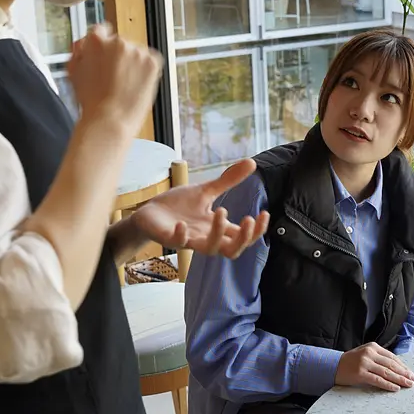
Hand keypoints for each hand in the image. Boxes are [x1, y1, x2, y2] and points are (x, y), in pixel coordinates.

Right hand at [67, 24, 162, 135]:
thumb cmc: (90, 101)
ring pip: (135, 52)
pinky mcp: (153, 62)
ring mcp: (138, 51)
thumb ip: (78, 52)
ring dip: (132, 63)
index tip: (104, 57)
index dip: (101, 45)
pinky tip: (135, 84)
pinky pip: (149, 61)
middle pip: (119, 43)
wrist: (110, 119)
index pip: (100, 31)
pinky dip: (145, 70)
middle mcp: (118, 41)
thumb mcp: (74, 72)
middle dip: (116, 56)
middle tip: (112, 77)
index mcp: (96, 40)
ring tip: (124, 84)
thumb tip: (83, 43)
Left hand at [133, 159, 268, 258]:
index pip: (243, 236)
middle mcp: (206, 237)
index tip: (264, 213)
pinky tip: (182, 224)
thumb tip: (252, 162)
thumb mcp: (206, 191)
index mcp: (216, 227)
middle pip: (232, 250)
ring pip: (211, 249)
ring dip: (218, 233)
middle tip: (248, 219)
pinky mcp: (170, 239)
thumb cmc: (178, 206)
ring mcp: (189, 240)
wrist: (149, 212)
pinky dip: (182, 235)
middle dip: (244, 238)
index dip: (257, 230)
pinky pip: (179, 243)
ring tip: (221, 211)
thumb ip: (228, 181)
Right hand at [335, 343, 413, 391]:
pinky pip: (378, 380)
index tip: (411, 373)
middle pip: (391, 364)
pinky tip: (396, 388)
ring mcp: (364, 363)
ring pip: (387, 372)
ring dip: (399, 379)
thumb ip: (379, 358)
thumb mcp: (365, 354)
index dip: (403, 366)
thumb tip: (398, 368)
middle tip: (413, 380)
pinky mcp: (360, 373)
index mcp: (373, 346)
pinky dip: (388, 384)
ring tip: (408, 385)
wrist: (332, 366)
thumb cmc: (351, 362)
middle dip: (404, 373)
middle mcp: (369, 353)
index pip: (392, 357)